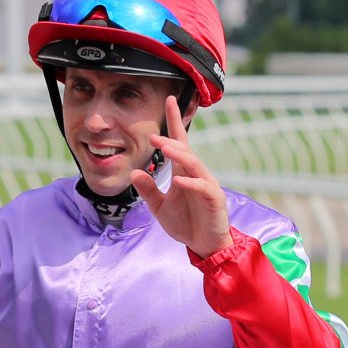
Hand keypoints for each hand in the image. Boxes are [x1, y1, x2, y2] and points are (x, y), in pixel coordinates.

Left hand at [134, 97, 232, 258]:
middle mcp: (196, 174)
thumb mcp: (160, 208)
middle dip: (170, 139)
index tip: (169, 101)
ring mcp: (206, 184)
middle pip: (184, 149)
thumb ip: (148, 190)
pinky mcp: (214, 199)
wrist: (205, 246)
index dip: (174, 121)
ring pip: (194, 163)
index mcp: (183, 172)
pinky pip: (202, 186)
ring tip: (163, 148)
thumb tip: (133, 173)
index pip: (178, 142)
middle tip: (152, 134)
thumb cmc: (186, 224)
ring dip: (179, 154)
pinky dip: (190, 182)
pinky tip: (178, 180)